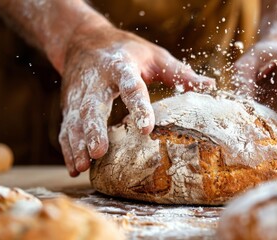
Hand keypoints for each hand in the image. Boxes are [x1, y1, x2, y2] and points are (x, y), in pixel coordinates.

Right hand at [58, 25, 214, 176]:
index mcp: (121, 66)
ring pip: (76, 120)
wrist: (83, 40)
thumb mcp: (153, 55)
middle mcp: (96, 81)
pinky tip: (74, 167)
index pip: (131, 87)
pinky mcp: (69, 104)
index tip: (146, 128)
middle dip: (94, 129)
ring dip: (78, 143)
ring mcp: (79, 93)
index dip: (138, 107)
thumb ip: (179, 72)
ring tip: (83, 166)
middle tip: (99, 151)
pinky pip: (66, 127)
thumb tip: (210, 86)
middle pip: (93, 105)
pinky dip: (68, 147)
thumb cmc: (125, 50)